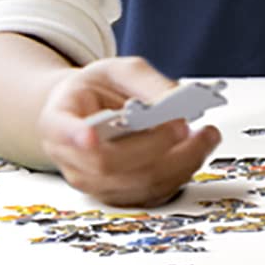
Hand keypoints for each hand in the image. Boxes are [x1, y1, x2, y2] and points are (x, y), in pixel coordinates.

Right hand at [36, 56, 220, 206]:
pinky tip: (197, 150)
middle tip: (183, 124)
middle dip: (154, 144)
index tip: (90, 135)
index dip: (75, 136)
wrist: (89, 111)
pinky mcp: (119, 194)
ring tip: (206, 136)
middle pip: (109, 163)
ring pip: (136, 184)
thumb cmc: (99, 90)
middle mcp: (71, 158)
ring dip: (179, 162)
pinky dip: (181, 173)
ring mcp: (94, 182)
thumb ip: (145, 81)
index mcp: (58, 120)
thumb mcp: (118, 70)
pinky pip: (152, 194)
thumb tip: (176, 98)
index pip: (62, 131)